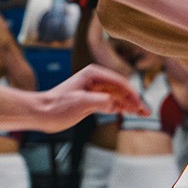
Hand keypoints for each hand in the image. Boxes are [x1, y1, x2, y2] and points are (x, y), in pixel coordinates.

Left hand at [32, 65, 146, 131]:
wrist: (41, 113)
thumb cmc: (56, 106)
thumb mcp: (80, 103)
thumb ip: (100, 101)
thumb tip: (115, 103)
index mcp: (93, 74)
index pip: (120, 82)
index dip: (132, 95)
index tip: (140, 106)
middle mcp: (95, 79)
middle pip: (121, 89)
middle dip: (134, 100)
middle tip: (146, 112)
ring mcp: (94, 89)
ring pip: (117, 96)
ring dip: (129, 104)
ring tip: (142, 114)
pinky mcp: (91, 99)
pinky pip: (110, 102)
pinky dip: (120, 107)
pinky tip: (128, 113)